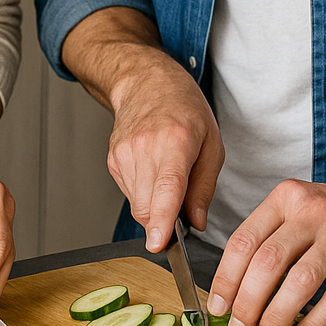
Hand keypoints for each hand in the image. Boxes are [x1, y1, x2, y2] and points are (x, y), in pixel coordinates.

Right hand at [106, 50, 223, 251]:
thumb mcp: (212, 144)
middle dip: (162, 223)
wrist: (147, 83)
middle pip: (147, 206)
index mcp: (176, 141)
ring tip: (167, 176)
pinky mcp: (113, 160)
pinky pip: (129, 193)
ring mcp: (124, 154)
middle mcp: (145, 148)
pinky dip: (144, 193)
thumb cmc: (184, 109)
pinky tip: (152, 171)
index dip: (162, 219)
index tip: (158, 243)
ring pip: (137, 205)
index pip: (167, 187)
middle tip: (181, 213)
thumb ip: (204, 188)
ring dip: (154, 206)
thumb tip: (197, 223)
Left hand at [207, 169, 325, 325]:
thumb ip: (268, 237)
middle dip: (247, 304)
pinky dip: (316, 322)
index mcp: (285, 199)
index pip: (243, 241)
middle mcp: (311, 213)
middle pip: (266, 263)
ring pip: (299, 282)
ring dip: (277, 317)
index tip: (218, 306)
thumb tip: (234, 288)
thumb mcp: (297, 206)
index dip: (225, 279)